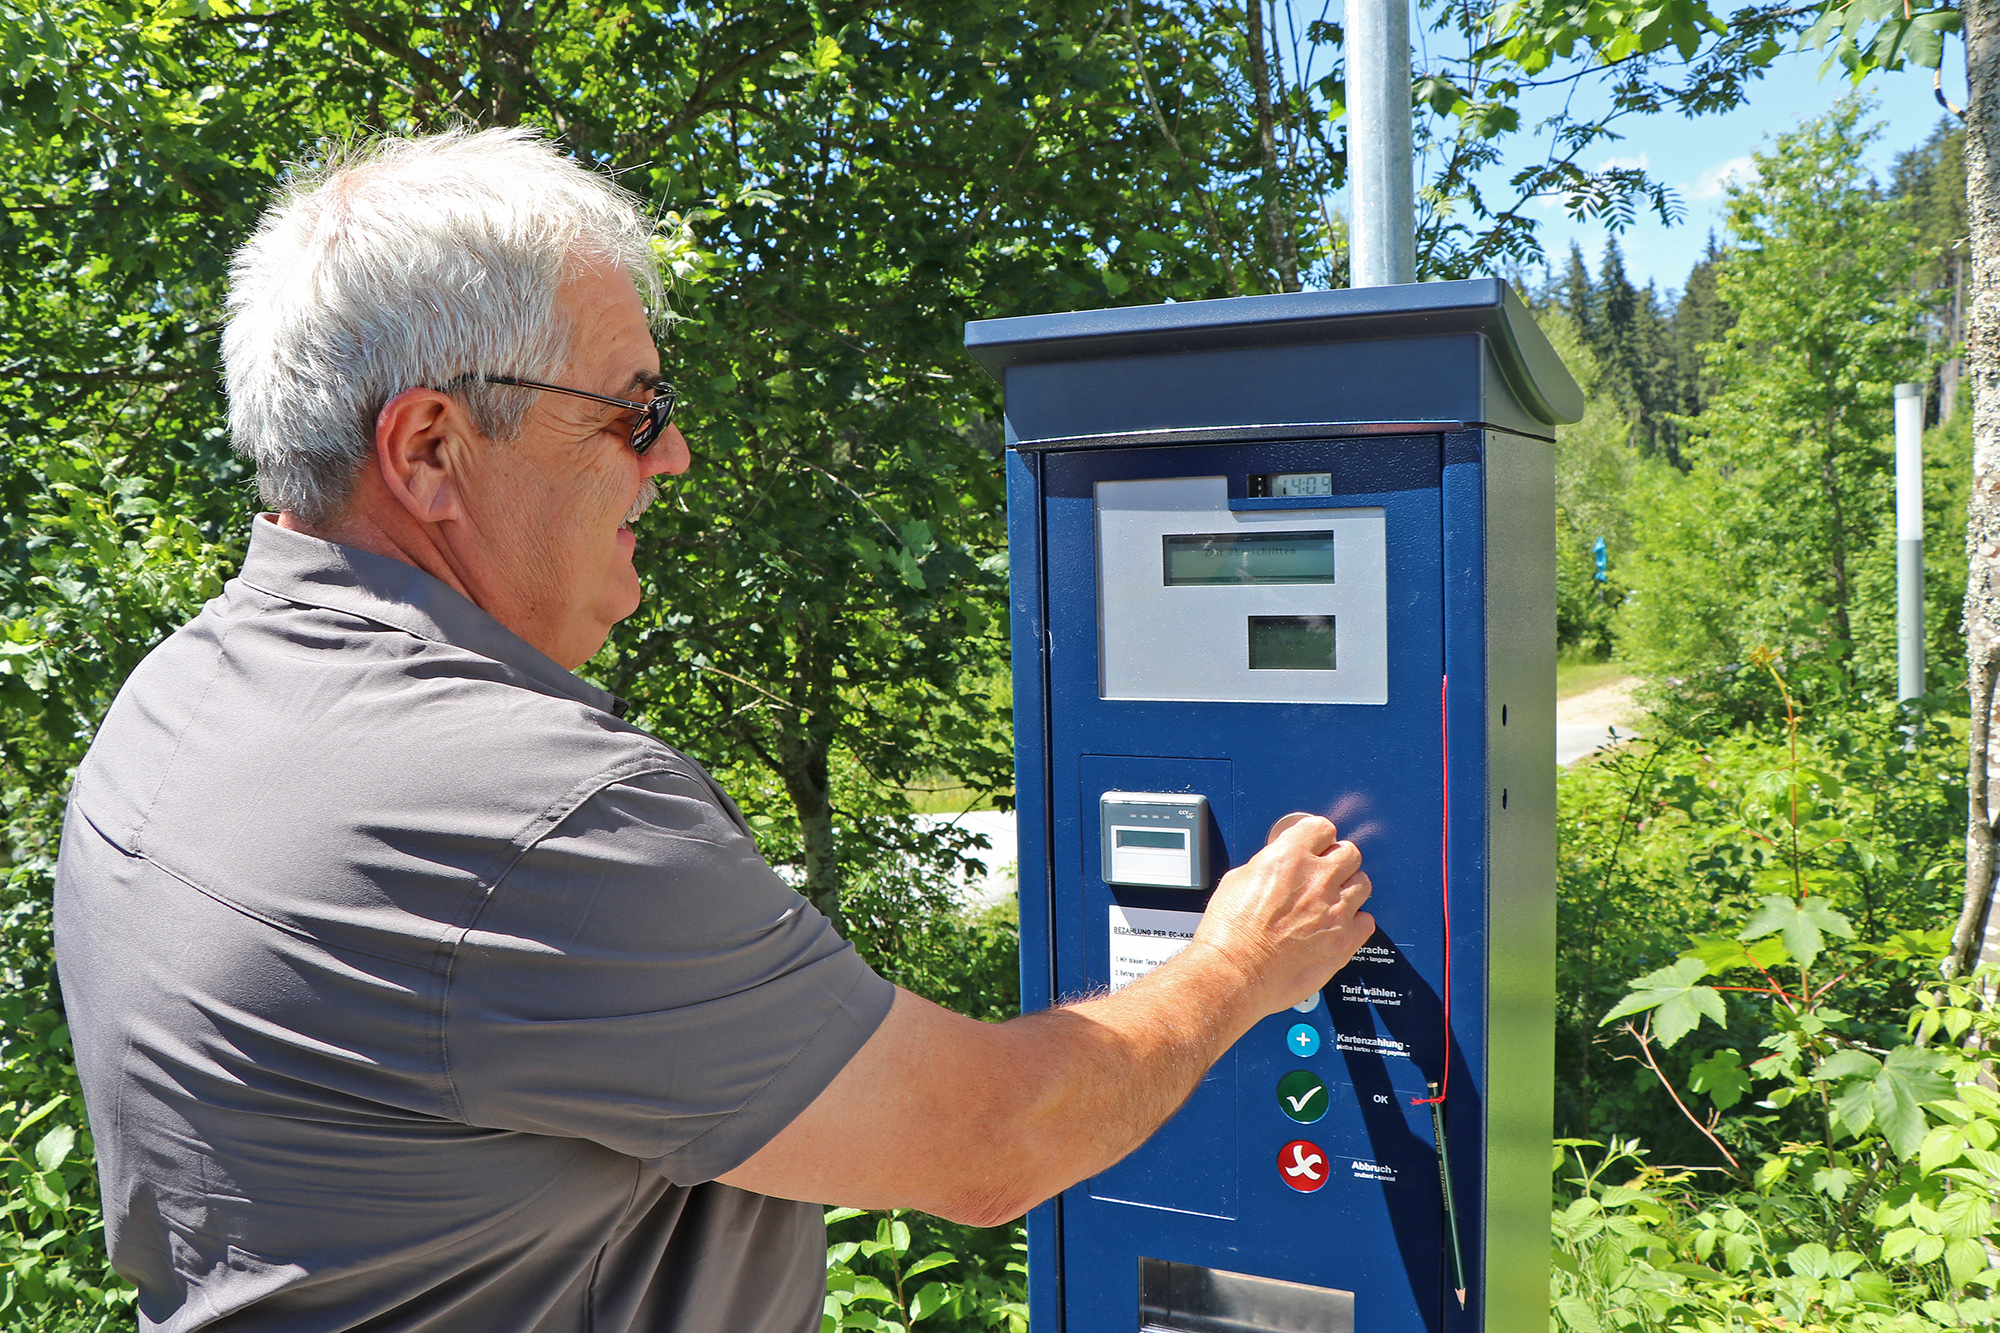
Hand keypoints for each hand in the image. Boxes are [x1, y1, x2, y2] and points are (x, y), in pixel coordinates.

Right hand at [1188, 816, 1374, 1016]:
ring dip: (1349, 889)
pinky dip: (1355, 923)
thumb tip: (1276, 867)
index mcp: (1289, 857)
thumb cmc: (1228, 934)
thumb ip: (1267, 866)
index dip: (1317, 837)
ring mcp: (1334, 911)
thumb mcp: (1237, 879)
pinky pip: (1367, 922)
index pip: (1321, 827)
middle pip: (1350, 852)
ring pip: (1363, 884)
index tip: (1316, 845)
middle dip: (1337, 860)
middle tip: (1326, 873)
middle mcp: (1317, 879)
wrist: (1234, 973)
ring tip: (1333, 901)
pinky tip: (1338, 927)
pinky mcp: (1343, 941)